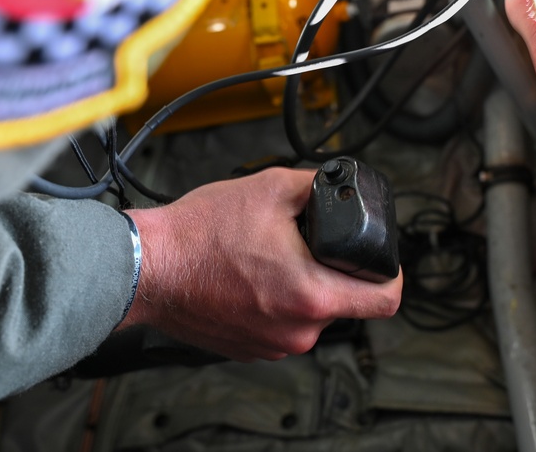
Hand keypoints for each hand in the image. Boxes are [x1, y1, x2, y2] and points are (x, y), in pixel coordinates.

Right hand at [119, 168, 402, 361]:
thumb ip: (318, 186)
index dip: (390, 273)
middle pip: (345, 302)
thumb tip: (339, 185)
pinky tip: (249, 276)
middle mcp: (298, 330)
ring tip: (268, 257)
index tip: (377, 258)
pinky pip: (282, 324)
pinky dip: (275, 302)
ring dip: (301, 285)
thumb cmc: (200, 234)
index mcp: (312, 294)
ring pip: (310, 313)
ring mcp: (273, 345)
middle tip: (305, 244)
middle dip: (332, 270)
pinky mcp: (250, 349)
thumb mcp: (270, 188)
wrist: (146, 266)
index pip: (386, 299)